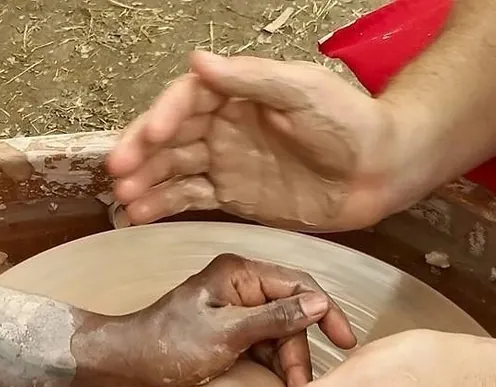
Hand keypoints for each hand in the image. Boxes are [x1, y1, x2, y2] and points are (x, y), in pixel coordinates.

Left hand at [82, 253, 355, 386]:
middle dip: (300, 350)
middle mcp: (240, 290)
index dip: (326, 312)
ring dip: (287, 364)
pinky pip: (260, 351)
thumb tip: (319, 303)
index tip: (345, 341)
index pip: (299, 285)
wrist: (124, 369)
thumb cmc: (166, 346)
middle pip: (290, 316)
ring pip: (278, 337)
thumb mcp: (226, 333)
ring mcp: (233, 316)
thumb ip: (274, 318)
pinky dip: (271, 370)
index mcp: (240, 275)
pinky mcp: (226, 340)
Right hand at [107, 51, 406, 231]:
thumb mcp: (301, 90)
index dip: (164, 116)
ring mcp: (225, 162)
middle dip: (143, 153)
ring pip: (175, 171)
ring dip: (147, 183)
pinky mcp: (232, 196)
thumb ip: (249, 79)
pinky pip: (191, 199)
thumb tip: (198, 62)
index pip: (187, 100)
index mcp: (237, 94)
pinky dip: (165, 206)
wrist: (376, 172)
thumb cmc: (349, 123)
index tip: (152, 136)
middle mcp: (224, 126)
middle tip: (119, 171)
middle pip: (171, 137)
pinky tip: (142, 214)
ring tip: (123, 198)